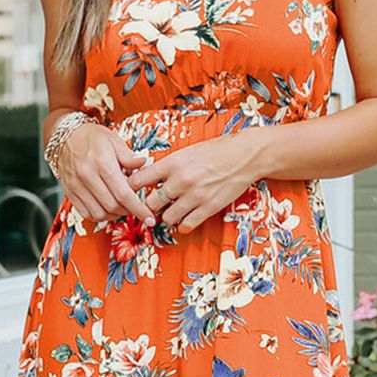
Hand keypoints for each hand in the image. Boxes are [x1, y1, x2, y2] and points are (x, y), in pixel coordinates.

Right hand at [57, 121, 155, 226]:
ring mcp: (76, 185)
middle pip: (112, 206)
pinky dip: (100, 215)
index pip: (123, 194)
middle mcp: (87, 175)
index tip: (149, 218)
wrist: (64, 136)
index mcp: (102, 162)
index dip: (138, 209)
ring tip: (121, 207)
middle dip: (128, 211)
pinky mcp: (70, 192)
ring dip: (114, 215)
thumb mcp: (114, 140)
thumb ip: (129, 156)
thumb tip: (143, 163)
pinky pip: (86, 213)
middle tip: (136, 208)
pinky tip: (107, 208)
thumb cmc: (92, 137)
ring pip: (100, 213)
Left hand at [127, 134, 264, 233]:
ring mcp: (194, 196)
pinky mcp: (208, 208)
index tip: (134, 193)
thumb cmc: (216, 151)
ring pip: (167, 217)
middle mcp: (180, 180)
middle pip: (150, 203)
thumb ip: (168, 166)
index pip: (139, 180)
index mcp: (172, 163)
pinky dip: (182, 225)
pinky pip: (185, 226)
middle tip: (153, 207)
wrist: (244, 156)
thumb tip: (149, 178)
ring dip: (168, 216)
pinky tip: (185, 218)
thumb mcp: (187, 152)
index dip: (132, 189)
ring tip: (173, 210)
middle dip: (150, 207)